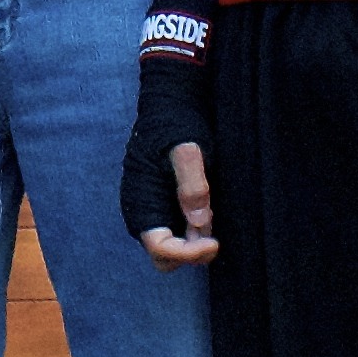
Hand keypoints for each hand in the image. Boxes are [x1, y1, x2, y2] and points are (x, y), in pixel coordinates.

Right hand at [124, 0, 221, 265]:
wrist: (170, 100)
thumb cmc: (177, 122)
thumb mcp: (188, 149)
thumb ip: (192, 185)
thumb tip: (200, 222)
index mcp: (141, 198)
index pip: (160, 248)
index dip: (188, 254)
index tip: (215, 242)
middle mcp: (142, 208)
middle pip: (163, 256)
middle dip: (190, 254)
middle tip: (216, 238)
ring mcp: (152, 206)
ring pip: (171, 246)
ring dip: (193, 243)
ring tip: (215, 220)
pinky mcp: (163, 201)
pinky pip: (177, 230)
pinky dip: (194, 232)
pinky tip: (210, 212)